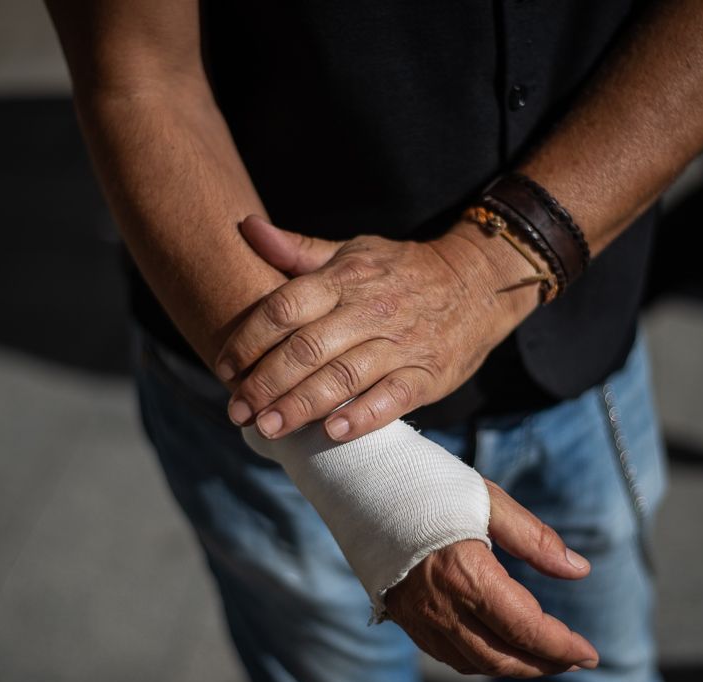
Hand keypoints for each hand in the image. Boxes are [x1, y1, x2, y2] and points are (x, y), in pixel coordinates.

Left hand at [215, 215, 538, 441]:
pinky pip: (392, 399)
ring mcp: (401, 344)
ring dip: (301, 406)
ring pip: (343, 377)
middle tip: (236, 412)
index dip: (249, 339)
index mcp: (345, 278)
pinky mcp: (428, 375)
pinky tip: (331, 433)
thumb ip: (296, 250)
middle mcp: (371, 310)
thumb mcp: (351, 251)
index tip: (224, 367)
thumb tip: (244, 226)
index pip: (286, 307)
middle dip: (266, 383)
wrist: (478, 283)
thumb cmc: (400, 272)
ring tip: (267, 429)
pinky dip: (362, 416)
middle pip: (308, 348)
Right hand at [384, 482, 597, 677]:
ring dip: (514, 666)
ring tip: (543, 657)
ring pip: (474, 663)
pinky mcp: (403, 616)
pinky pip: (448, 655)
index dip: (561, 647)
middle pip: (502, 657)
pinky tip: (498, 646)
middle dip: (544, 664)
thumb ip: (534, 540)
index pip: (526, 629)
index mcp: (466, 575)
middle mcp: (440, 606)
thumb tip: (579, 570)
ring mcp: (417, 616)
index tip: (590, 654)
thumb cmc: (426, 483)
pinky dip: (481, 660)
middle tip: (575, 659)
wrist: (360, 483)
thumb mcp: (488, 500)